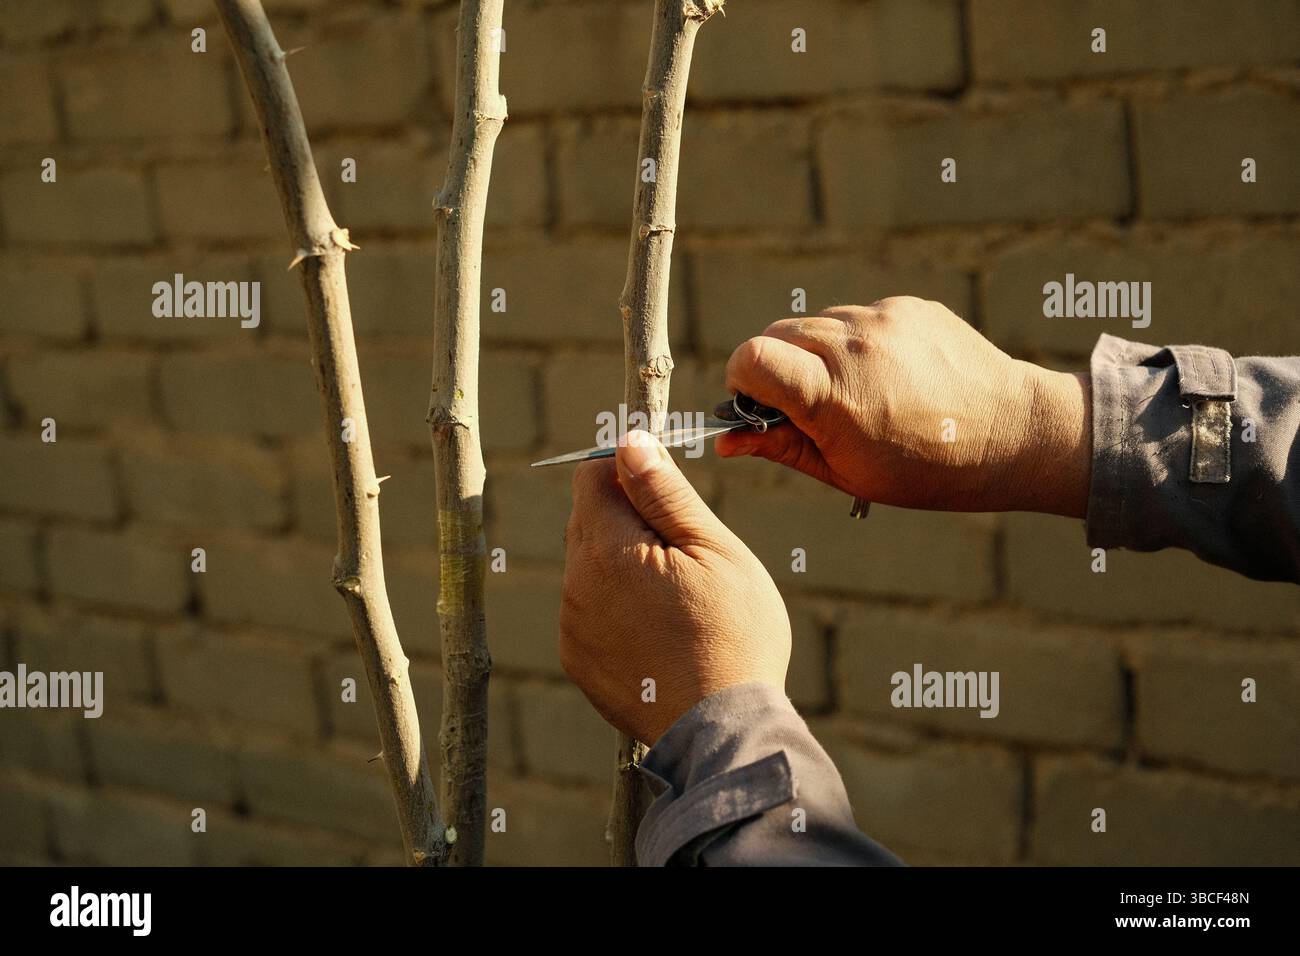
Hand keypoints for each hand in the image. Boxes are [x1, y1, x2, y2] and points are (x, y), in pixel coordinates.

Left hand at [560, 431, 790, 744]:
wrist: (722, 732)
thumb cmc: (733, 635)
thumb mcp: (714, 550)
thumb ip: (665, 492)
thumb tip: (629, 442)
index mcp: (607, 548)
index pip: (591, 475)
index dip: (629, 471)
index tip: (666, 492)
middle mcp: (576, 584)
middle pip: (588, 519)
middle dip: (628, 519)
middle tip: (684, 553)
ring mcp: (573, 627)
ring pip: (589, 566)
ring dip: (623, 565)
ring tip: (677, 600)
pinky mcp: (578, 660)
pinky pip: (589, 610)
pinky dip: (617, 608)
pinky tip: (660, 631)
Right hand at [716, 298, 1090, 516]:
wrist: (1014, 433)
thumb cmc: (926, 469)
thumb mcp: (846, 472)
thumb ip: (781, 447)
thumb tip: (726, 442)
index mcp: (832, 397)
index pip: (750, 357)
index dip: (743, 379)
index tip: (758, 401)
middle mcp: (853, 347)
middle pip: (777, 334)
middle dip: (778, 367)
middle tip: (808, 404)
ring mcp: (882, 320)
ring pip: (817, 323)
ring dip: (818, 353)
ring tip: (858, 391)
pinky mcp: (906, 306)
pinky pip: (858, 316)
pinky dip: (857, 342)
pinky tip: (889, 374)